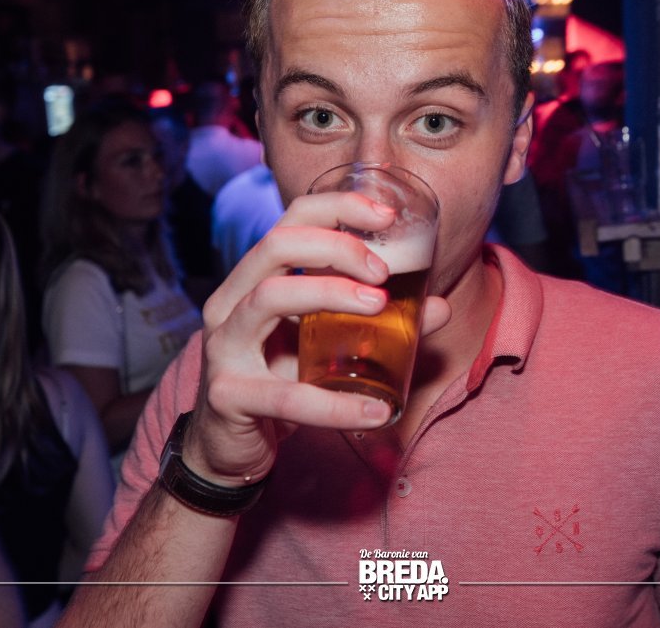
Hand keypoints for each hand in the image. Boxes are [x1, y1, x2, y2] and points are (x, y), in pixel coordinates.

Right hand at [184, 189, 450, 486]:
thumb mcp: (325, 346)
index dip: (338, 208)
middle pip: (275, 245)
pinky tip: (375, 411)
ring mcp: (223, 346)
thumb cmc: (278, 383)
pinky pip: (284, 395)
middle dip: (336, 247)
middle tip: (383, 272)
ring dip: (329, 293)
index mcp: (254, 280)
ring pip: (268, 297)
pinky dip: (333, 405)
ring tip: (379, 307)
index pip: (290, 221)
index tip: (386, 216)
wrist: (227, 451)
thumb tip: (436, 308)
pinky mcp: (228, 395)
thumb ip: (377, 324)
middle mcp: (231, 302)